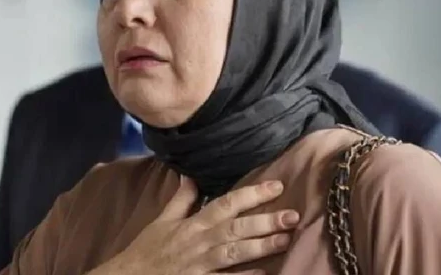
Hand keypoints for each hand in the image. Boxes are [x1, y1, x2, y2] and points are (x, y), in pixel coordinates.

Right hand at [88, 177, 298, 274]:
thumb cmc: (147, 250)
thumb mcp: (162, 221)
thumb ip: (181, 199)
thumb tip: (191, 176)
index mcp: (193, 224)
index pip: (226, 203)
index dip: (252, 194)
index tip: (276, 186)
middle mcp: (199, 242)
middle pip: (236, 227)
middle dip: (265, 220)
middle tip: (293, 215)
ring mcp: (201, 265)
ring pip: (235, 253)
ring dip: (261, 246)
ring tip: (285, 239)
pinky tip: (264, 273)